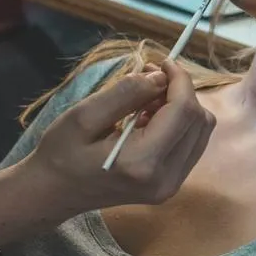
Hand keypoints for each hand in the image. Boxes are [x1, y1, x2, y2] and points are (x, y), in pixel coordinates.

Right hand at [23, 61, 214, 217]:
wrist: (54, 193)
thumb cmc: (61, 152)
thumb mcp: (84, 115)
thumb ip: (126, 93)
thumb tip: (161, 77)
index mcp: (142, 162)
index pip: (184, 111)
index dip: (179, 80)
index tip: (162, 62)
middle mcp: (165, 179)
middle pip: (199, 121)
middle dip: (181, 92)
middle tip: (149, 79)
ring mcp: (171, 186)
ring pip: (201, 132)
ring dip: (182, 107)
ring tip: (147, 101)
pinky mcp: (171, 186)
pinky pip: (191, 144)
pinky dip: (178, 124)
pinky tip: (150, 120)